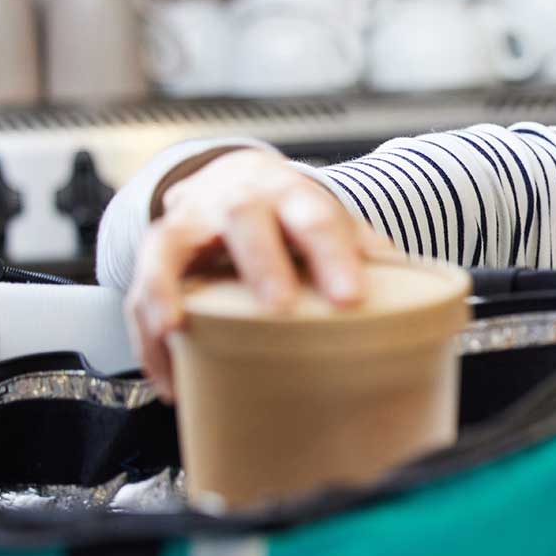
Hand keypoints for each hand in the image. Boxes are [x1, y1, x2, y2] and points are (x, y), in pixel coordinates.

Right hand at [123, 148, 392, 400]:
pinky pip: (138, 287)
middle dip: (261, 263)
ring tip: (178, 331)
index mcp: (293, 194)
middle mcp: (238, 199)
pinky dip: (145, 333)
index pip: (317, 218)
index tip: (351, 298)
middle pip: (246, 220)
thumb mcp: (328, 221)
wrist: (233, 177)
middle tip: (279, 308)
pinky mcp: (155, 249)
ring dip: (170, 289)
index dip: (333, 256)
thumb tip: (417, 293)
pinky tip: (168, 378)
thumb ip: (362, 252)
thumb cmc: (291, 215)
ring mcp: (191, 221)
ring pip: (170, 246)